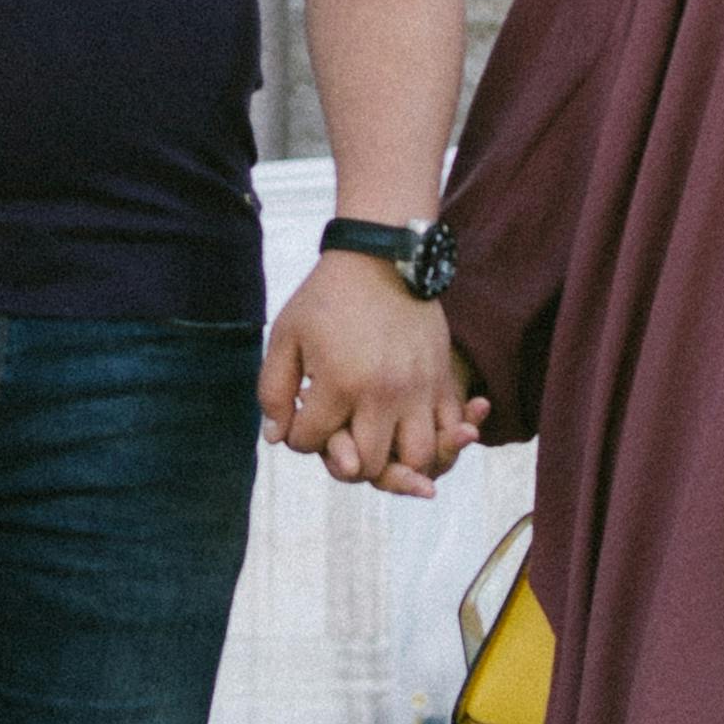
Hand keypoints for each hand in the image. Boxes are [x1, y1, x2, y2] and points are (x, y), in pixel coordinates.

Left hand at [258, 257, 485, 495]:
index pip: (310, 443)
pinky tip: (414, 438)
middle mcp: (383, 393)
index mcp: (339, 383)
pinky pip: (451, 433)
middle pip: (367, 467)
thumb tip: (277, 438)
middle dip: (346, 461)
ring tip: (379, 447)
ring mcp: (418, 389)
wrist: (382, 257)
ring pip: (417, 460)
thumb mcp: (285, 336)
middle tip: (339, 438)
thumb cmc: (327, 297)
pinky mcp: (441, 380)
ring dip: (395, 463)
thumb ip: (273, 390)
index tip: (302, 414)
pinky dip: (438, 446)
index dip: (298, 436)